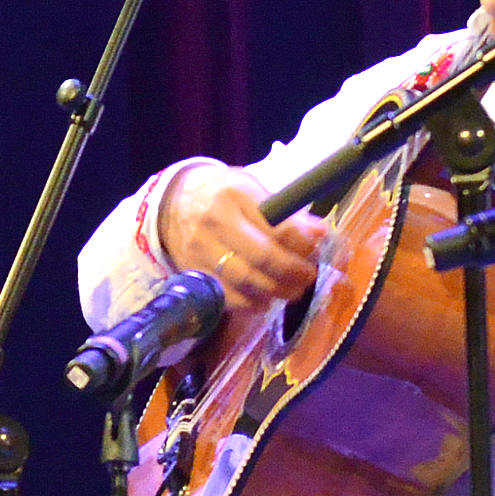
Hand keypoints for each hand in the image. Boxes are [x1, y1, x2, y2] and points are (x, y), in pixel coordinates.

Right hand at [158, 167, 321, 307]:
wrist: (173, 205)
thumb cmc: (224, 196)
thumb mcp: (254, 191)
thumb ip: (287, 212)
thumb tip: (321, 234)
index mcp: (236, 195)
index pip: (277, 226)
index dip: (302, 245)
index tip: (316, 251)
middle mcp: (216, 222)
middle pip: (262, 257)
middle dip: (293, 273)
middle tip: (308, 277)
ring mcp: (200, 249)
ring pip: (246, 281)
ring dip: (276, 291)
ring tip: (291, 290)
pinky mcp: (192, 272)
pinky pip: (227, 297)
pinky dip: (252, 304)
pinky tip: (265, 299)